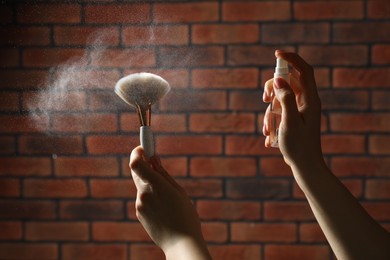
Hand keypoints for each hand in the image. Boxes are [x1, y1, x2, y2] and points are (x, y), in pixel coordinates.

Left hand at [129, 146, 209, 258]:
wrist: (180, 243)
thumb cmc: (185, 215)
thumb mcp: (178, 191)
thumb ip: (163, 174)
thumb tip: (153, 158)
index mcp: (156, 185)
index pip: (136, 163)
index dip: (137, 152)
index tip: (144, 148)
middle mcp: (144, 194)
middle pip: (136, 171)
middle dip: (144, 165)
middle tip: (155, 163)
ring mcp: (140, 204)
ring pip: (141, 186)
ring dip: (150, 183)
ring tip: (168, 198)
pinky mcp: (139, 213)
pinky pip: (143, 198)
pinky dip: (151, 196)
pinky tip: (164, 208)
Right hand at [263, 51, 322, 170]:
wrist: (305, 165)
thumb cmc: (299, 146)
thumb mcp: (289, 122)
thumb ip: (285, 99)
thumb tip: (279, 80)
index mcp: (310, 100)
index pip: (304, 71)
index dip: (292, 59)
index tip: (277, 54)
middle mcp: (306, 102)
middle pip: (288, 82)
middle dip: (273, 88)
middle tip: (265, 98)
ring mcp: (299, 110)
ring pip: (280, 97)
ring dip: (270, 110)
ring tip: (267, 129)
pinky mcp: (293, 118)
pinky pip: (278, 110)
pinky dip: (271, 120)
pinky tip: (270, 137)